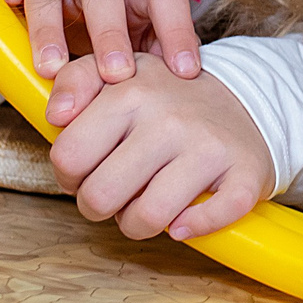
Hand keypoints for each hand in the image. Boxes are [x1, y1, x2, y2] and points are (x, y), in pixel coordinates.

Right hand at [0, 0, 200, 84]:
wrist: (71, 16)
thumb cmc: (115, 44)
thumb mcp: (140, 56)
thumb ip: (156, 74)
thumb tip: (176, 114)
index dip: (177, 30)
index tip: (185, 72)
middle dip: (111, 36)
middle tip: (116, 76)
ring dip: (52, 29)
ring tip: (52, 69)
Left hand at [45, 55, 273, 240]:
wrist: (247, 100)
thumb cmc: (169, 97)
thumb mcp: (121, 73)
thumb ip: (75, 82)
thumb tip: (55, 116)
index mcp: (132, 91)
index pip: (68, 157)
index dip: (69, 176)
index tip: (88, 170)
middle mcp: (170, 118)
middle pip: (100, 197)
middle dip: (98, 206)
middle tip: (115, 192)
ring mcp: (209, 148)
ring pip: (147, 218)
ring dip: (137, 223)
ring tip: (145, 203)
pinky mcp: (244, 174)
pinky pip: (206, 222)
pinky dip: (190, 229)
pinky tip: (184, 218)